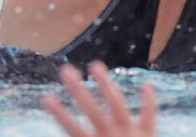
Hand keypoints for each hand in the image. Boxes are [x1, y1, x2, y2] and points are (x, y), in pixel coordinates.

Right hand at [43, 62, 157, 136]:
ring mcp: (131, 133)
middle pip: (92, 111)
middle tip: (65, 69)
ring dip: (106, 84)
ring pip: (117, 105)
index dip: (59, 114)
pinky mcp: (149, 134)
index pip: (73, 129)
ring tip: (95, 65)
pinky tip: (146, 84)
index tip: (46, 97)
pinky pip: (150, 114)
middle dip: (78, 90)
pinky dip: (149, 100)